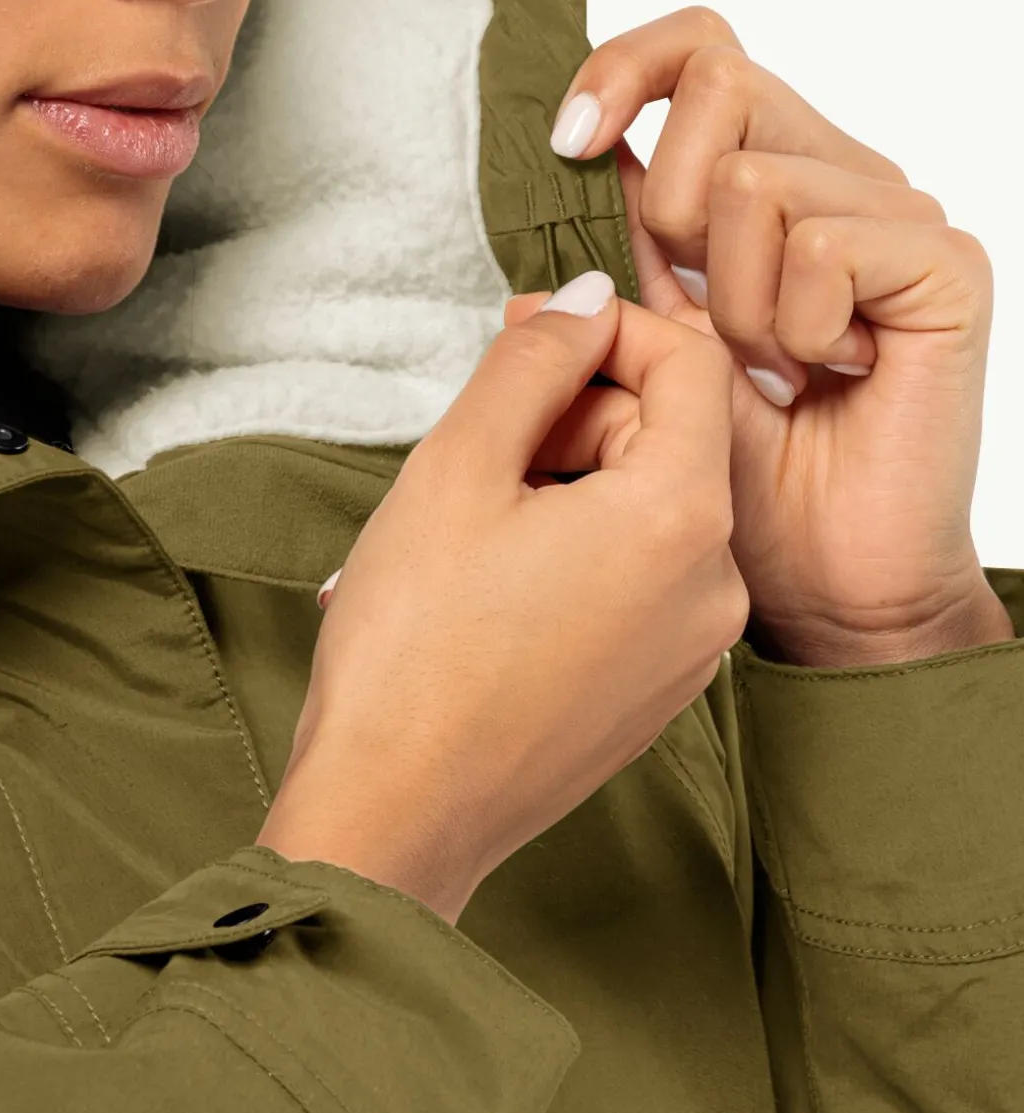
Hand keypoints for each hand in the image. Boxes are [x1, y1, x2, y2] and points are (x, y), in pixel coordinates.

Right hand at [260, 279, 747, 924]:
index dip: (602, 329)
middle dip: (576, 413)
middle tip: (471, 442)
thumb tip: (587, 297)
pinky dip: (576, 552)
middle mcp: (717, 585)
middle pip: (671, 435)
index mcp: (680, 517)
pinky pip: (640, 581)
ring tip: (467, 524)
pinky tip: (490, 584)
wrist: (396, 815)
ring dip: (567, 484)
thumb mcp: (457, 468)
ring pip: (650, 508)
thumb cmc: (413, 648)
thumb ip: (534, 361)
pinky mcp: (661, 693)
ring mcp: (695, 649)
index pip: (691, 360)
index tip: (520, 338)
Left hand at [548, 6, 1011, 665]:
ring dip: (734, 302)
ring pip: (756, 182)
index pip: (701, 47)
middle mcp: (839, 176)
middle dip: (668, 213)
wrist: (820, 577)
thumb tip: (571, 150)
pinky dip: (795, 327)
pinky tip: (829, 375)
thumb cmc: (737, 473)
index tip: (570, 144)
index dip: (624, 69)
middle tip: (707, 318)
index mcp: (767, 177)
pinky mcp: (945, 264)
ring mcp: (898, 213)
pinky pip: (820, 246)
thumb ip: (619, 241)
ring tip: (775, 369)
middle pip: (722, 84)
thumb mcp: (648, 335)